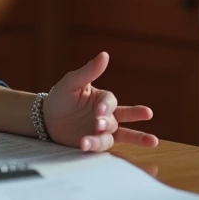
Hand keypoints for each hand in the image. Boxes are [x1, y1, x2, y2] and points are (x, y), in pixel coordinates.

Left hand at [43, 52, 158, 151]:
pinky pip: (101, 145)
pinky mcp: (94, 142)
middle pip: (126, 115)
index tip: (98, 111)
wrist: (46, 118)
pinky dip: (95, 144)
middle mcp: (107, 114)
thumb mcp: (72, 82)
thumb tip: (105, 55)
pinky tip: (85, 143)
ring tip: (152, 141)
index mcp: (103, 99)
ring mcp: (102, 130)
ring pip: (121, 134)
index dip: (106, 106)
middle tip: (149, 113)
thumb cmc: (61, 97)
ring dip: (132, 137)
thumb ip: (89, 71)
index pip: (111, 101)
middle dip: (137, 115)